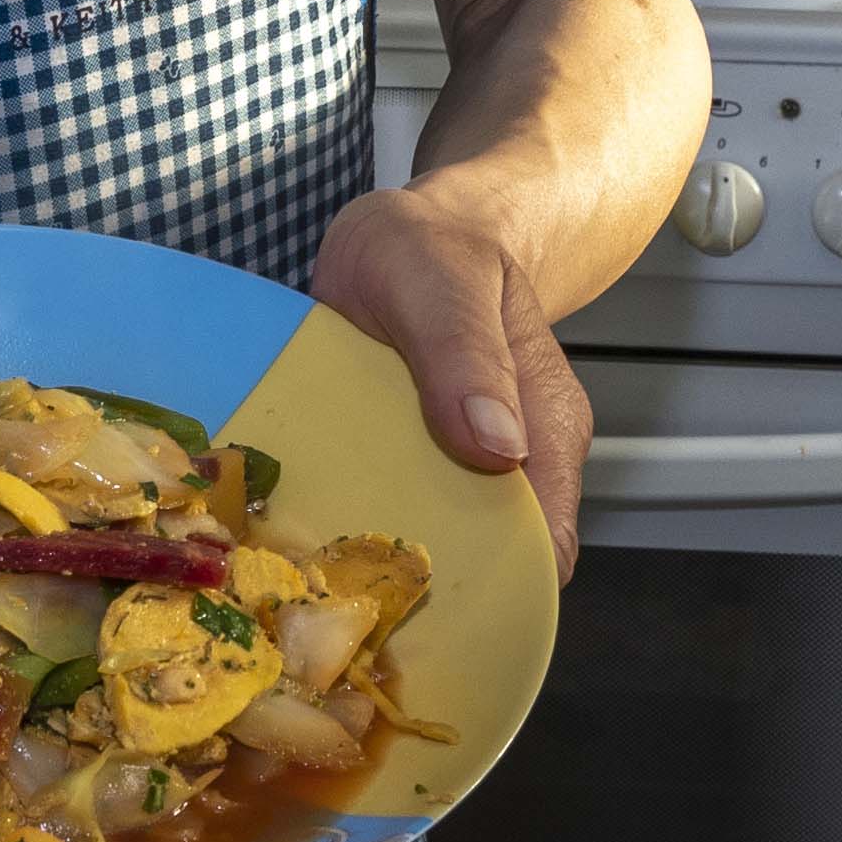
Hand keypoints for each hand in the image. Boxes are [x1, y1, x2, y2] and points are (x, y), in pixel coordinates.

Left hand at [309, 183, 593, 574]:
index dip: (496, 589)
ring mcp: (449, 471)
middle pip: (482, 564)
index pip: (543, 545)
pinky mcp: (397, 469)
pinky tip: (298, 538)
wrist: (401, 233)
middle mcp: (506, 464)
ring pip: (426, 546)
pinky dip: (345, 529)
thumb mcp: (440, 277)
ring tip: (310, 580)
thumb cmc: (432, 248)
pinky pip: (378, 515)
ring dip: (376, 568)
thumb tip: (499, 450)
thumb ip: (465, 351)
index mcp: (543, 430)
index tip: (422, 609)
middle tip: (345, 604)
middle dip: (424, 594)